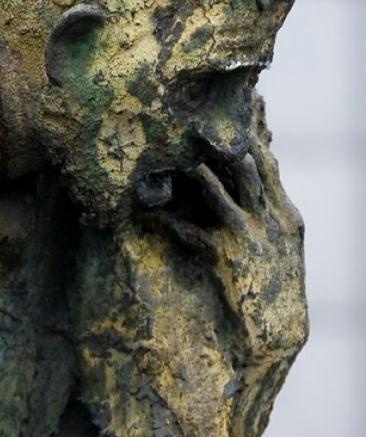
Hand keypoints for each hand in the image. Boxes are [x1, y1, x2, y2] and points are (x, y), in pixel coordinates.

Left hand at [141, 138, 306, 436]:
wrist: (277, 331)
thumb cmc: (275, 288)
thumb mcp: (283, 247)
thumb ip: (269, 214)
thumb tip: (255, 185)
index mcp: (287, 217)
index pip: (270, 166)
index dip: (254, 134)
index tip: (241, 105)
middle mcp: (271, 222)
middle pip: (247, 170)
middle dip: (224, 141)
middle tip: (198, 113)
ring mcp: (250, 238)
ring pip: (218, 194)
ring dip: (193, 171)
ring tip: (171, 150)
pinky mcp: (227, 258)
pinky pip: (193, 231)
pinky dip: (171, 217)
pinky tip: (148, 208)